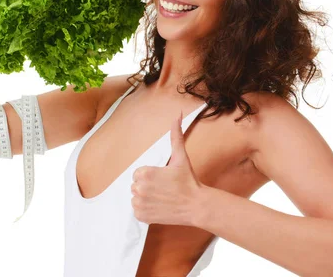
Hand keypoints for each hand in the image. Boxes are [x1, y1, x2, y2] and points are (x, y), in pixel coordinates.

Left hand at [130, 111, 204, 226]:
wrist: (196, 205)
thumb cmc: (188, 181)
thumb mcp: (180, 157)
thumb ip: (175, 135)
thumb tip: (177, 115)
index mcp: (144, 173)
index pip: (138, 173)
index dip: (150, 176)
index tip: (162, 179)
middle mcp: (139, 188)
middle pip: (136, 185)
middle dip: (147, 186)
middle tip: (164, 189)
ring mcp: (139, 203)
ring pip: (136, 197)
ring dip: (145, 198)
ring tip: (161, 198)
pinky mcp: (142, 216)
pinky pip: (137, 210)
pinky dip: (145, 210)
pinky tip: (158, 207)